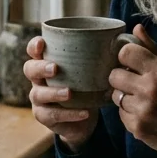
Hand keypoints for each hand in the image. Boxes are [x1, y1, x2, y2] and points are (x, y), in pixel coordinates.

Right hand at [23, 36, 98, 150]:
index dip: (34, 46)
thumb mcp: (93, 72)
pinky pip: (52, 115)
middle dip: (40, 67)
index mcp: (47, 62)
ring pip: (37, 94)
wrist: (85, 118)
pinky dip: (69, 114)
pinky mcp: (45, 116)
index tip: (42, 43)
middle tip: (55, 68)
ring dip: (53, 92)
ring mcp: (39, 99)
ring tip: (69, 93)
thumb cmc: (87, 87)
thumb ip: (103, 57)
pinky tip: (84, 112)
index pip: (33, 50)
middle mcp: (39, 79)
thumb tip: (127, 39)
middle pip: (29, 69)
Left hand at [109, 24, 156, 157]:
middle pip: (114, 75)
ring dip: (125, 97)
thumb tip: (136, 28)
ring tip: (141, 100)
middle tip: (133, 83)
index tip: (130, 62)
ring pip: (115, 95)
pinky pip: (120, 114)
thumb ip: (153, 50)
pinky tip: (144, 114)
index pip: (125, 53)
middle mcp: (149, 88)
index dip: (125, 57)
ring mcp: (142, 109)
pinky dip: (128, 113)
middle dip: (121, 78)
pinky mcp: (136, 127)